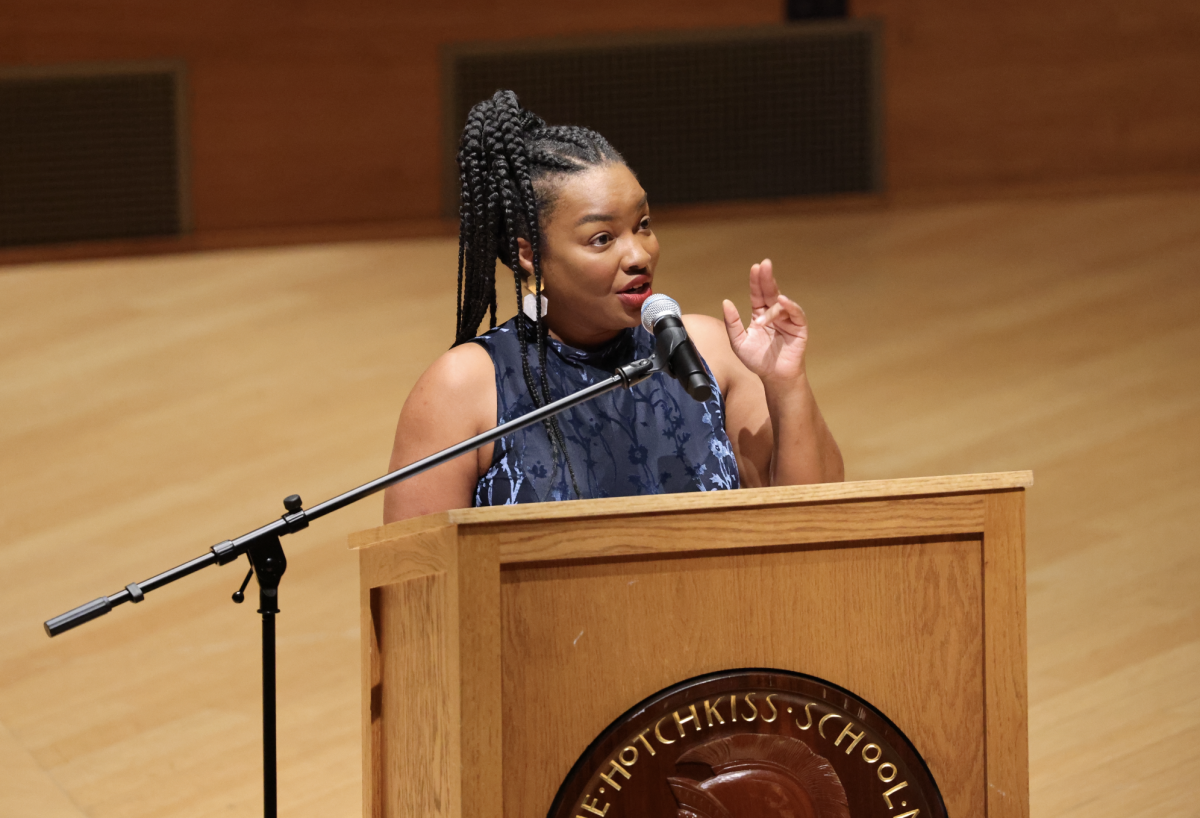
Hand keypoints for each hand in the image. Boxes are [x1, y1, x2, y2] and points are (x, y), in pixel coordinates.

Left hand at [722, 259, 808, 385]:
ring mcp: (788, 319)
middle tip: (764, 265)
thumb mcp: (738, 342)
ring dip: (771, 309)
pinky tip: (782, 301)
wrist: (774, 377)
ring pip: (781, 304)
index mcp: (760, 315)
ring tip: (761, 322)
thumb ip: (732, 323)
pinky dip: (790, 306)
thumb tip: (726, 302)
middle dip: (767, 278)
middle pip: (770, 292)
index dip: (756, 281)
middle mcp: (774, 314)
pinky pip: (796, 313)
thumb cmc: (758, 361)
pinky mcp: (799, 327)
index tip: (755, 268)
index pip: (758, 294)